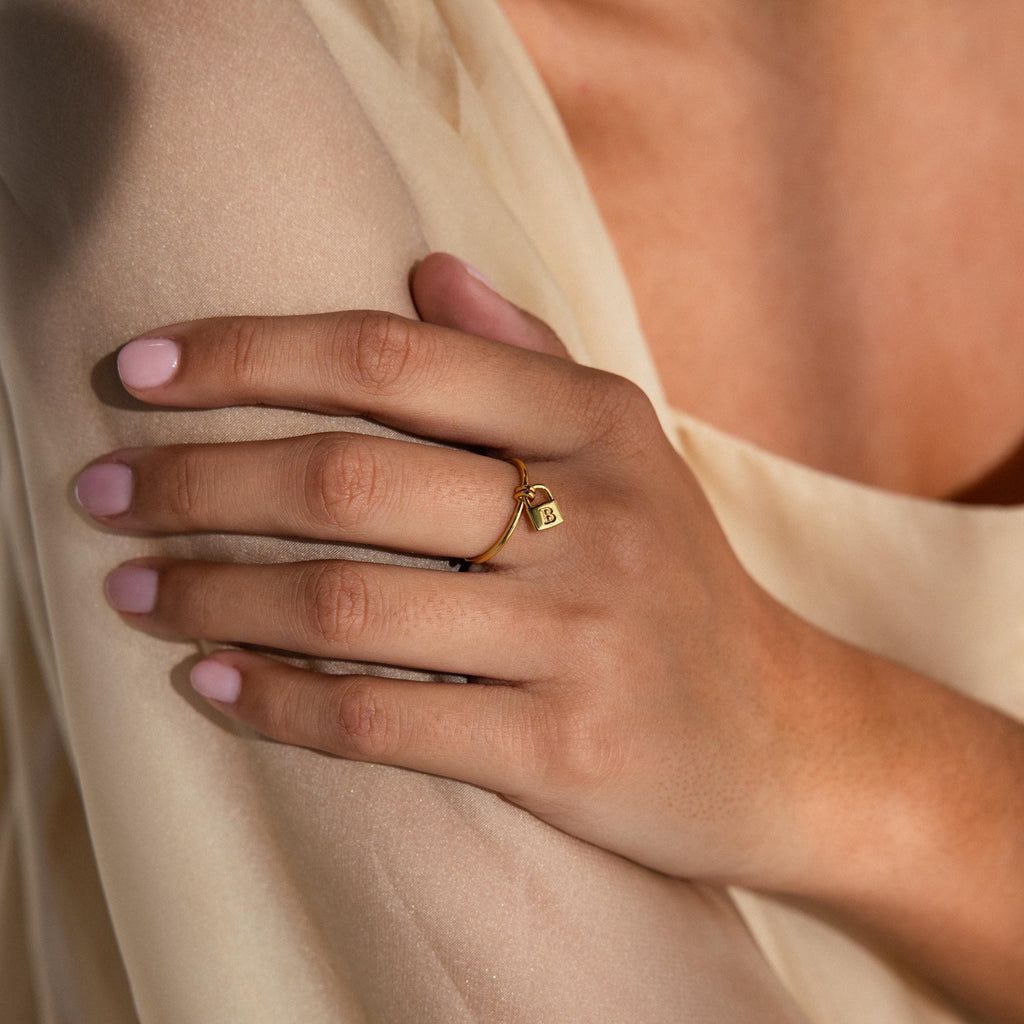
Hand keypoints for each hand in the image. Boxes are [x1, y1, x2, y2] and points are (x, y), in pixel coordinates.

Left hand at [75, 254, 812, 885]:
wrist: (784, 735)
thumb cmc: (675, 582)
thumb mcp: (626, 450)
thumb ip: (526, 355)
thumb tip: (424, 272)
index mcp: (597, 423)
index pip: (393, 358)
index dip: (251, 354)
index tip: (141, 373)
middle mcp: (594, 516)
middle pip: (348, 477)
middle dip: (197, 481)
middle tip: (100, 492)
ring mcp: (581, 637)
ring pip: (348, 602)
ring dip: (213, 593)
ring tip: (130, 590)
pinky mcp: (564, 749)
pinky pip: (382, 719)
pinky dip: (276, 700)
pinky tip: (206, 681)